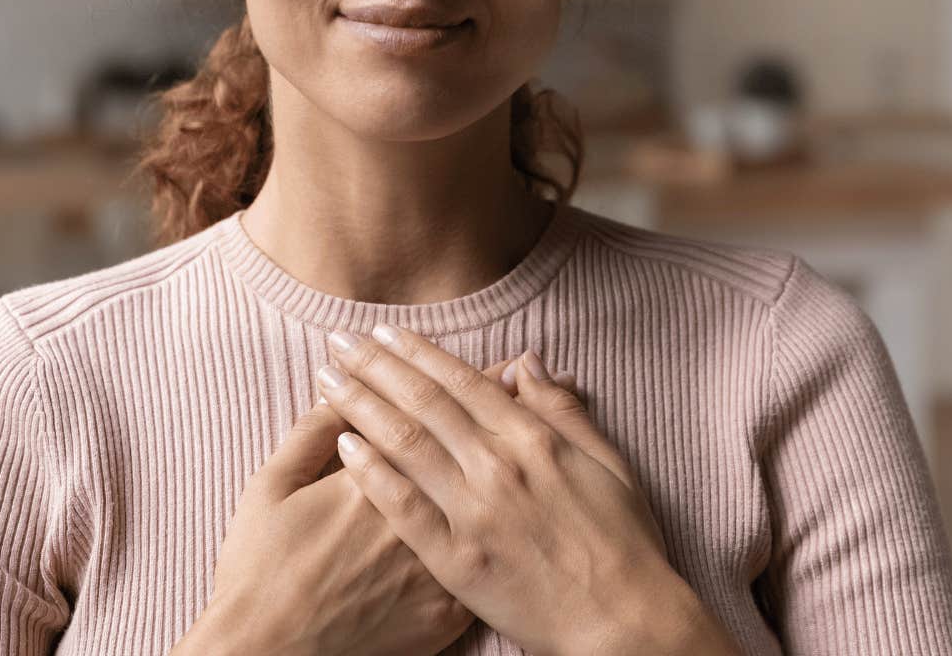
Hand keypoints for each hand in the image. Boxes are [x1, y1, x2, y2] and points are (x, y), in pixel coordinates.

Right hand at [192, 354, 566, 655]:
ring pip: (491, 502)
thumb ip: (309, 434)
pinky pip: (489, 566)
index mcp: (375, 477)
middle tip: (519, 368)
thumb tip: (341, 389)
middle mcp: (417, 517)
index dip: (460, 380)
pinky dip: (511, 527)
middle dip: (498, 405)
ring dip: (514, 457)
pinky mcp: (446, 612)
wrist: (271, 654)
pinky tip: (521, 504)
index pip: (429, 412)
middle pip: (470, 449)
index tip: (484, 356)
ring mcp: (438, 567)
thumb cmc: (260, 570)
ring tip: (535, 422)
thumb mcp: (270, 488)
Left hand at [315, 329, 673, 655]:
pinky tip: (343, 447)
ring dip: (362, 406)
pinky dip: (372, 473)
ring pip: (406, 444)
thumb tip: (525, 362)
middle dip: (375, 366)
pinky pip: (404, 508)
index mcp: (534, 439)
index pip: (461, 381)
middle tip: (338, 341)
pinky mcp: (456, 561)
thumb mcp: (607, 462)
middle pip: (423, 402)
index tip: (382, 330)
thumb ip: (560, 410)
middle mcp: (499, 467)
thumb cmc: (623, 544)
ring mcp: (474, 513)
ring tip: (327, 381)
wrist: (624, 621)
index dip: (417, 352)